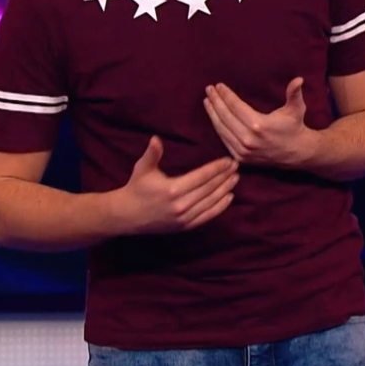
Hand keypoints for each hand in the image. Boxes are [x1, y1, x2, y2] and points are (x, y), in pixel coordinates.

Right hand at [111, 136, 238, 234]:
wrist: (127, 216)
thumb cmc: (137, 187)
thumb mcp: (143, 168)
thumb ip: (152, 153)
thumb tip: (156, 139)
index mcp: (172, 189)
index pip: (201, 176)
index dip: (217, 168)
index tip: (229, 160)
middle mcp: (181, 205)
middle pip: (209, 189)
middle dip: (224, 176)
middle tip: (236, 166)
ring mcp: (184, 218)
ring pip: (211, 203)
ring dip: (225, 190)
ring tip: (236, 178)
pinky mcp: (185, 227)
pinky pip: (207, 217)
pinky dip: (220, 207)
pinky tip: (229, 197)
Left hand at [204, 78, 317, 167]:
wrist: (297, 153)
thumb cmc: (295, 127)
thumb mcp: (296, 109)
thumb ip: (294, 93)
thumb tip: (298, 79)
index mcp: (259, 125)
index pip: (235, 106)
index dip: (226, 95)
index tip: (219, 85)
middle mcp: (248, 139)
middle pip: (225, 116)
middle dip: (215, 101)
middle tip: (209, 89)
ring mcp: (243, 150)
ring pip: (221, 129)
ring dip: (212, 114)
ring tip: (207, 101)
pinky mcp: (240, 158)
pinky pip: (224, 140)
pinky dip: (218, 128)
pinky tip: (213, 117)